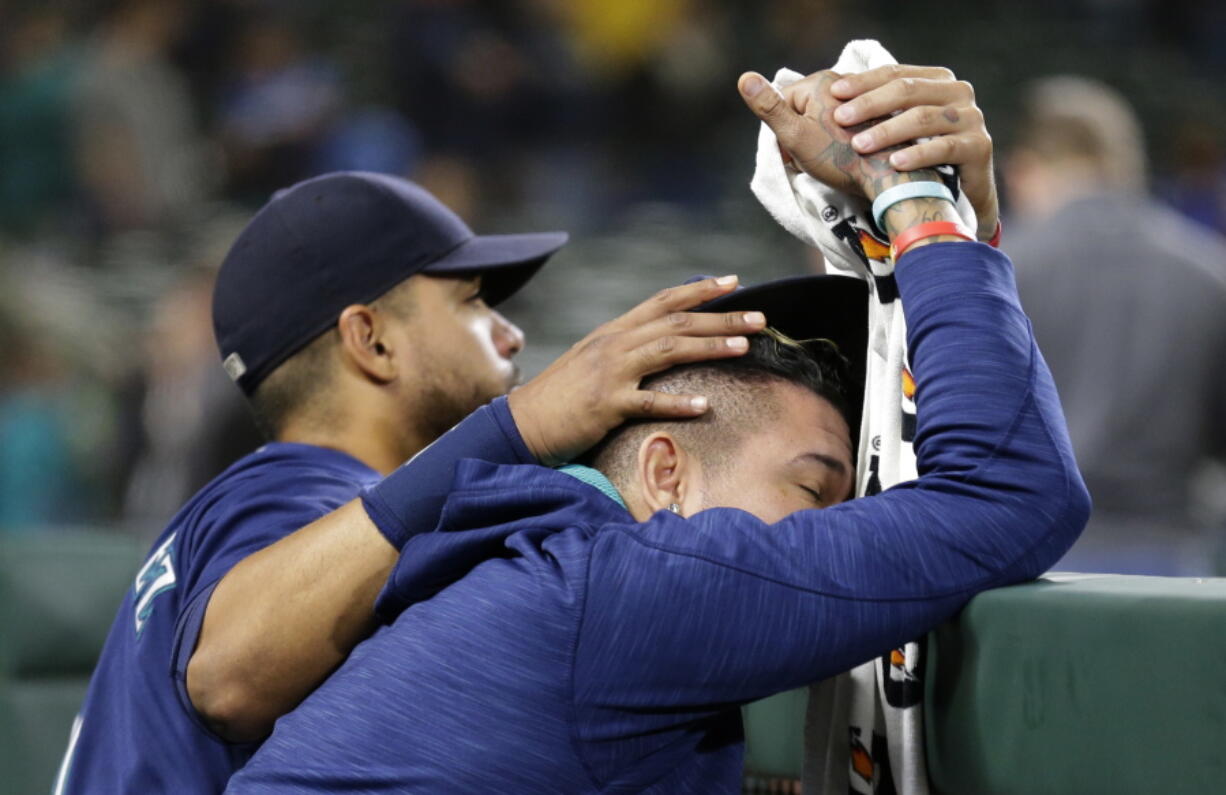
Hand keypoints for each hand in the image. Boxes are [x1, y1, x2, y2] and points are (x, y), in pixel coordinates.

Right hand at [508, 276, 766, 465]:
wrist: (522, 424)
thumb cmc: (562, 397)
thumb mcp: (593, 362)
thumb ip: (626, 350)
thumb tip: (661, 343)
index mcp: (613, 332)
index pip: (663, 301)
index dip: (699, 289)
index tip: (734, 281)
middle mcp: (614, 344)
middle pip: (676, 322)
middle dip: (721, 316)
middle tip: (760, 318)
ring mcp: (610, 372)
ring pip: (669, 350)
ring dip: (710, 345)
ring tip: (744, 346)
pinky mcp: (606, 405)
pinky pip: (649, 402)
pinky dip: (678, 402)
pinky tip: (705, 406)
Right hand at [738, 69, 929, 200]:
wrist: (885, 178)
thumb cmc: (839, 159)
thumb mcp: (795, 135)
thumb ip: (769, 107)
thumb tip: (744, 77)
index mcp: (819, 81)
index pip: (783, 102)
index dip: (783, 131)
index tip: (794, 152)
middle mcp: (842, 81)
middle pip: (804, 108)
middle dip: (802, 135)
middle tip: (813, 158)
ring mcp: (860, 96)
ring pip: (823, 118)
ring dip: (820, 139)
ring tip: (831, 158)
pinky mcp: (874, 113)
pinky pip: (844, 124)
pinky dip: (840, 139)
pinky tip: (847, 154)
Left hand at [829, 65, 998, 239]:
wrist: (959, 193)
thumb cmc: (921, 156)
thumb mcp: (900, 126)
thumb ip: (880, 106)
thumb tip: (835, 90)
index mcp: (937, 80)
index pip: (896, 73)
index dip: (864, 82)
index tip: (834, 93)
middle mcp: (958, 92)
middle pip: (908, 91)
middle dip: (870, 104)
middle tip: (841, 118)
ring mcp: (971, 118)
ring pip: (923, 118)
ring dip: (887, 131)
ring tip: (860, 145)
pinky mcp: (979, 146)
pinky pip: (944, 148)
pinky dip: (917, 154)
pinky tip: (895, 163)